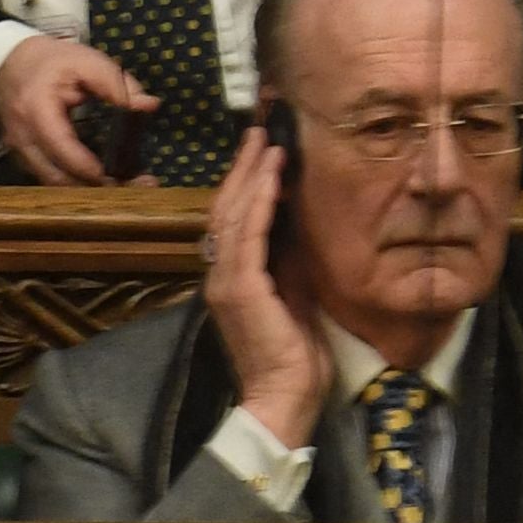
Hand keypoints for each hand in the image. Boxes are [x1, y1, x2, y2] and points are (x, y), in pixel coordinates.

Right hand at [0, 34, 154, 189]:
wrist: (7, 66)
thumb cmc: (50, 63)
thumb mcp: (86, 62)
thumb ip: (117, 84)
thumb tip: (148, 106)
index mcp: (35, 111)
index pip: (60, 147)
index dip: (88, 166)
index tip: (120, 176)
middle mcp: (21, 139)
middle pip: (55, 177)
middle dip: (94, 187)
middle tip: (132, 187)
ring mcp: (18, 153)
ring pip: (51, 184)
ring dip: (86, 190)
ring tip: (123, 186)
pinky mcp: (22, 160)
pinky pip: (48, 178)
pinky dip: (75, 183)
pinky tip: (101, 181)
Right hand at [203, 112, 326, 451]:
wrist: (285, 395)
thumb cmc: (295, 353)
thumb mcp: (296, 291)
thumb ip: (290, 257)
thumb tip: (300, 217)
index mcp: (234, 276)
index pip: (234, 218)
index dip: (247, 180)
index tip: (265, 146)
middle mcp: (222, 274)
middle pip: (226, 208)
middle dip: (244, 166)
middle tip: (261, 126)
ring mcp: (227, 281)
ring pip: (232, 215)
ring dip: (250, 174)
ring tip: (267, 140)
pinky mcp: (241, 289)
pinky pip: (246, 235)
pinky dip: (257, 201)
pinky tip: (271, 174)